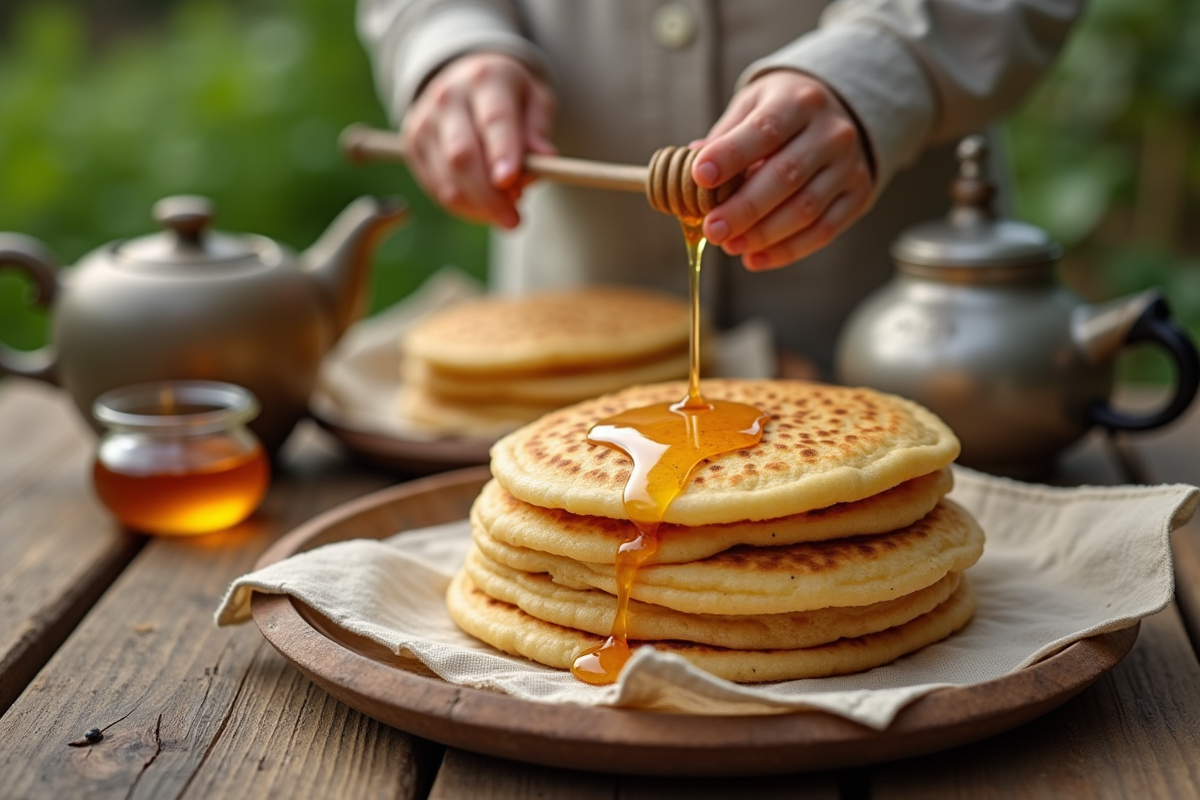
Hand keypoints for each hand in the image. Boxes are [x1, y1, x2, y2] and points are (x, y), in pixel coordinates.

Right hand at [402, 53, 555, 228]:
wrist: (466, 80)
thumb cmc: (510, 98)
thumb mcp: (536, 102)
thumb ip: (539, 130)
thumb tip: (544, 159)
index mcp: (486, 79)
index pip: (494, 119)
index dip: (502, 152)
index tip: (511, 183)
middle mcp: (449, 96)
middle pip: (463, 155)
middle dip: (489, 196)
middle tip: (514, 221)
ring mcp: (425, 120)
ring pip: (447, 178)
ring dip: (478, 206)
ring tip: (505, 212)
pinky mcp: (413, 143)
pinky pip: (435, 188)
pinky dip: (462, 207)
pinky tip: (483, 207)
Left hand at [692, 71, 873, 270]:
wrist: (841, 111)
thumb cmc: (783, 113)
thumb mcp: (753, 106)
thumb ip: (725, 137)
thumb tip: (690, 168)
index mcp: (799, 102)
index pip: (764, 130)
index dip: (731, 155)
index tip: (700, 177)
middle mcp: (831, 133)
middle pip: (786, 176)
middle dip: (745, 208)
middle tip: (713, 229)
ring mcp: (849, 166)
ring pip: (806, 209)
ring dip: (763, 235)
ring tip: (730, 246)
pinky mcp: (857, 195)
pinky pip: (823, 231)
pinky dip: (786, 250)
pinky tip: (755, 258)